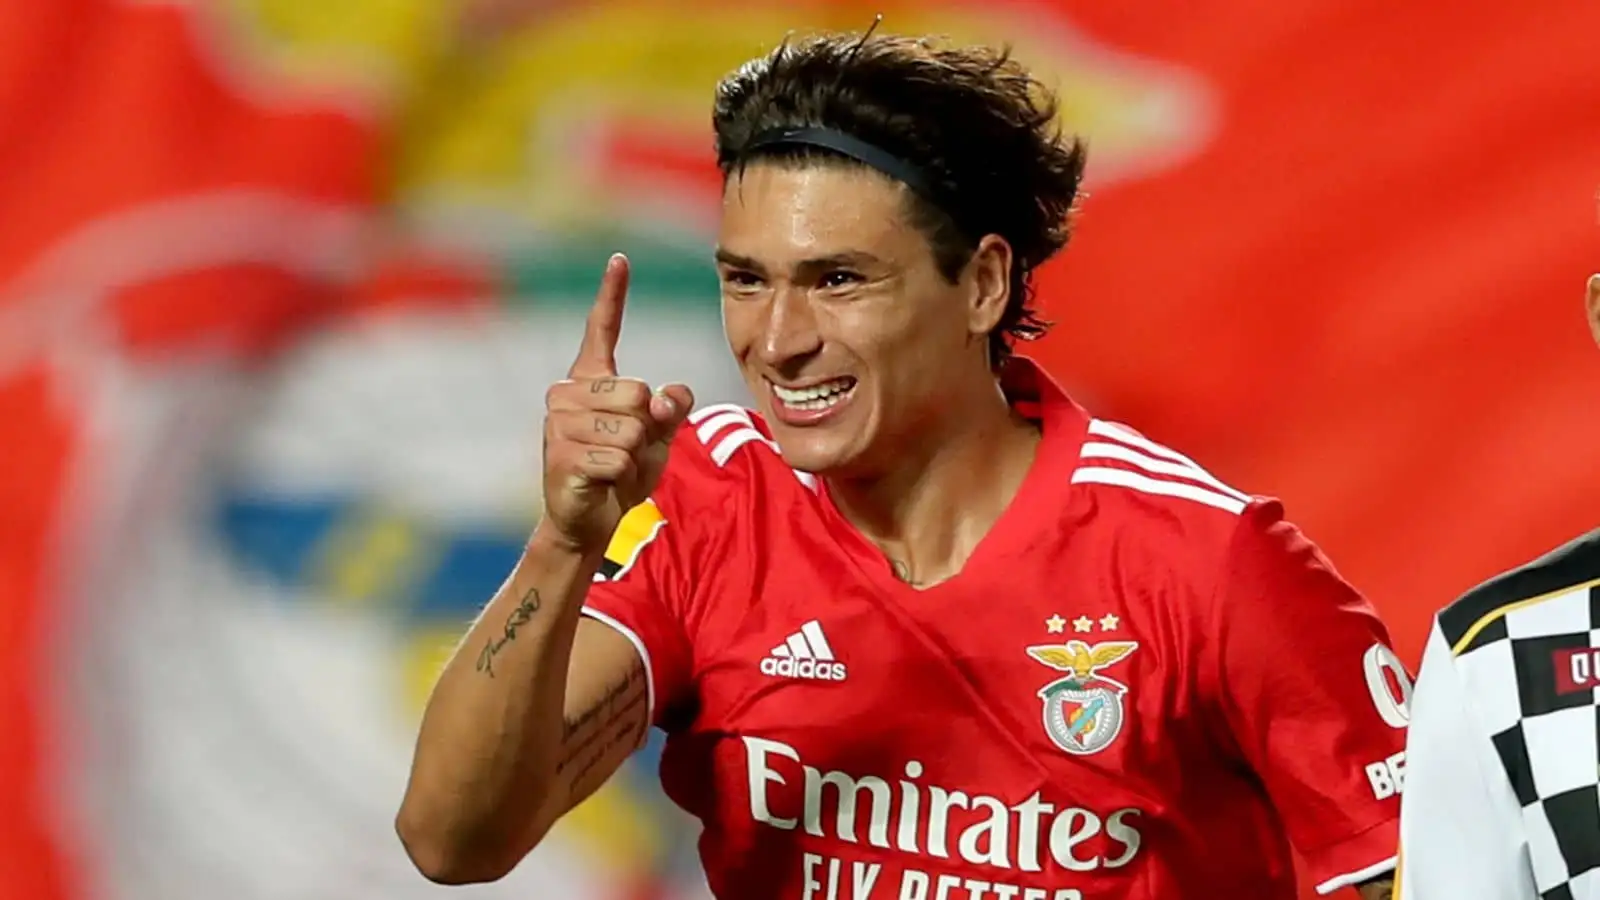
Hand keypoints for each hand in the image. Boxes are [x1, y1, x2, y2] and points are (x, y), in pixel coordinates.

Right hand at [540, 254, 693, 552]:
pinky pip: (619, 457)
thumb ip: (671, 410)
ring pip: (631, 428)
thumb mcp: (658, 437)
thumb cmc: (621, 473)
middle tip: (624, 452)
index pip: (601, 330)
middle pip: (637, 393)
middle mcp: (566, 393)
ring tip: (612, 468)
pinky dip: (623, 476)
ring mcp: (558, 424)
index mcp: (589, 380)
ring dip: (634, 457)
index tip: (620, 259)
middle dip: (646, 430)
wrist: (588, 521)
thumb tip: (669, 394)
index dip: (612, 294)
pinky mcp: (560, 455)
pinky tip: (603, 483)